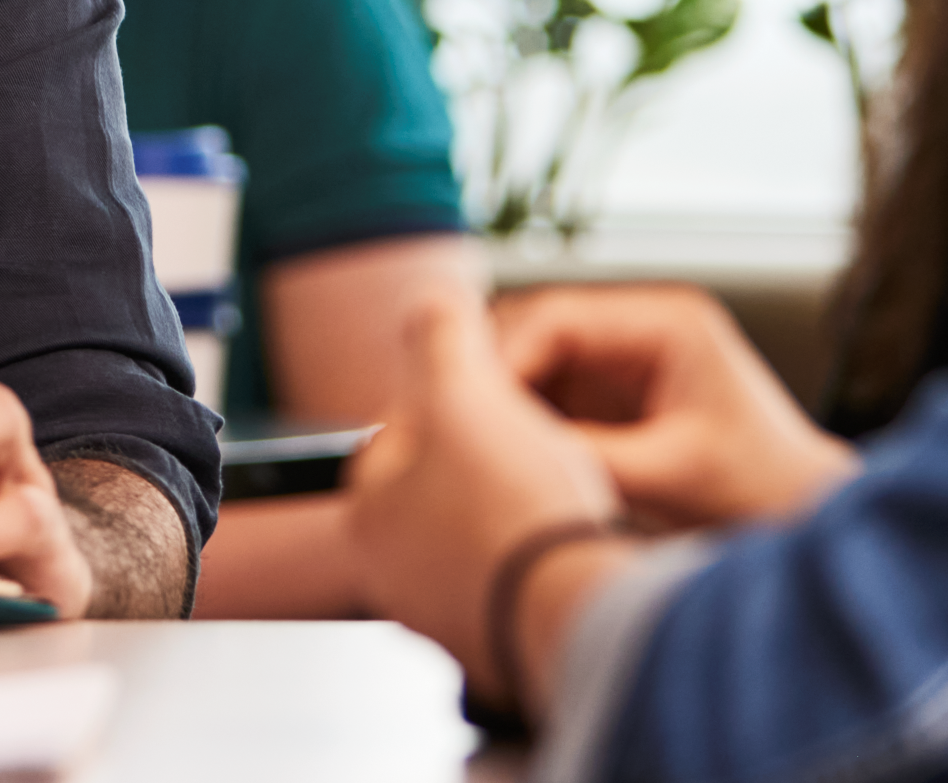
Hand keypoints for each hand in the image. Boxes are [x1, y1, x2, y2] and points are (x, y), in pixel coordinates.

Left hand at [344, 301, 621, 684]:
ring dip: (520, 510)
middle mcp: (394, 574)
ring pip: (483, 536)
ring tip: (557, 493)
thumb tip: (430, 303)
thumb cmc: (514, 511)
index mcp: (369, 512)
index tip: (496, 393)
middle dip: (489, 459)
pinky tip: (569, 543)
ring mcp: (447, 615)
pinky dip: (542, 559)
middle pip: (444, 487)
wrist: (578, 618)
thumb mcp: (467, 391)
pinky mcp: (501, 645)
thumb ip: (441, 336)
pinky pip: (520, 582)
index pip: (401, 431)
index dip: (454, 397)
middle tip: (534, 446)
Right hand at [496, 284, 858, 529]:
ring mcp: (623, 360)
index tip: (465, 400)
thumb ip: (588, 453)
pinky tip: (493, 451)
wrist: (807, 521)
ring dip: (499, 396)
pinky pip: (545, 394)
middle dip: (490, 372)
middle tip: (446, 420)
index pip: (556, 316)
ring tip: (462, 439)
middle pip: (535, 330)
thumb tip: (502, 448)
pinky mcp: (612, 396)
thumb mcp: (671, 474)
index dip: (502, 355)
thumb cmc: (762, 492)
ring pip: (531, 361)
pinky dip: (517, 419)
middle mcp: (640, 328)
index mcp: (667, 321)